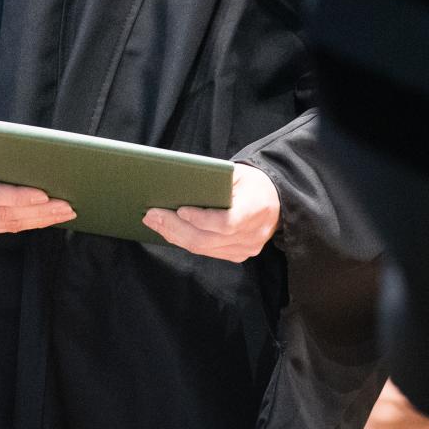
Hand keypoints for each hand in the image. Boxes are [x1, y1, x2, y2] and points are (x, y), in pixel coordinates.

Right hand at [0, 130, 75, 235]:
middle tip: (67, 205)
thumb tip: (40, 163)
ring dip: (38, 220)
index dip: (17, 197)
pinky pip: (1, 228)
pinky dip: (26, 222)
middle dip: (38, 211)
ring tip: (64, 212)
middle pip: (1, 213)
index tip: (44, 195)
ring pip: (4, 224)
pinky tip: (46, 217)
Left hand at [142, 163, 279, 261]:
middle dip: (174, 227)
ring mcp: (246, 249)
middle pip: (207, 239)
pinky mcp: (239, 255)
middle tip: (151, 215)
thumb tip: (178, 185)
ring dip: (174, 235)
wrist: (277, 201)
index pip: (226, 223)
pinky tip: (169, 230)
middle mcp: (252, 235)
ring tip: (154, 221)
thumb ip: (215, 181)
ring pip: (204, 248)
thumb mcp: (239, 173)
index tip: (180, 209)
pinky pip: (208, 252)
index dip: (201, 219)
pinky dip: (185, 241)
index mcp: (255, 210)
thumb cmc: (254, 182)